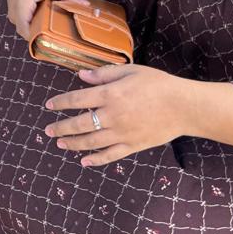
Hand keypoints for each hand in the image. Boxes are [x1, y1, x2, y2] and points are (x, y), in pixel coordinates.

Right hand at [4, 0, 85, 39]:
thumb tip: (86, 5)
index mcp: (21, 10)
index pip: (28, 34)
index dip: (41, 40)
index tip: (58, 41)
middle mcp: (15, 16)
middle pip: (29, 34)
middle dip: (44, 36)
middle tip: (63, 36)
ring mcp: (14, 16)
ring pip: (28, 29)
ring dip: (41, 29)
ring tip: (58, 29)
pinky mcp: (17, 13)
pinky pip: (27, 23)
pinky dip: (37, 23)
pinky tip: (49, 21)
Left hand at [45, 65, 194, 166]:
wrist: (184, 106)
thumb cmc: (158, 84)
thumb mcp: (130, 71)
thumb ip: (103, 74)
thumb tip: (81, 75)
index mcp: (110, 94)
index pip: (77, 99)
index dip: (60, 102)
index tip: (49, 105)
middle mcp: (113, 115)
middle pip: (80, 124)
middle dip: (61, 127)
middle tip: (48, 131)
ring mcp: (122, 133)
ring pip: (91, 142)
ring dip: (73, 144)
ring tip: (60, 144)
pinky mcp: (133, 145)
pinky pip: (110, 155)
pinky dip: (96, 160)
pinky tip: (84, 162)